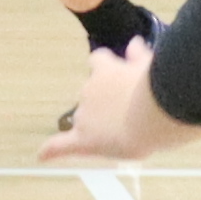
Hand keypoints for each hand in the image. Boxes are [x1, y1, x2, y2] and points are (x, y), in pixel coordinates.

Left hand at [38, 47, 182, 163]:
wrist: (152, 115)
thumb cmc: (157, 89)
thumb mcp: (149, 67)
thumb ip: (139, 56)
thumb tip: (134, 42)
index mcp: (106, 70)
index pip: (98, 62)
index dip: (105, 68)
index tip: (114, 71)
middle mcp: (89, 89)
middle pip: (90, 94)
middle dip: (104, 101)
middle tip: (130, 112)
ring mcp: (85, 114)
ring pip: (85, 119)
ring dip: (98, 123)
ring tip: (126, 133)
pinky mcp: (85, 139)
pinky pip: (62, 145)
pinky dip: (52, 150)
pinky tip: (42, 156)